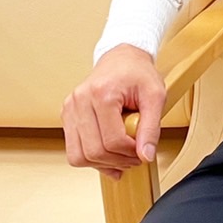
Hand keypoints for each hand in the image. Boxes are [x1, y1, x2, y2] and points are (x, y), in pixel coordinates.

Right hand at [62, 45, 166, 180]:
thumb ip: (152, 127)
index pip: (112, 141)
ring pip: (78, 156)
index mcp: (101, 94)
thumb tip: (146, 155)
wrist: (122, 59)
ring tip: (120, 155)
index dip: (130, 154)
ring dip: (102, 163)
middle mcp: (80, 101)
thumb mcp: (155, 96)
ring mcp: (70, 109)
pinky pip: (73, 151)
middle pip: (94, 152)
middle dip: (117, 161)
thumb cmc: (137, 73)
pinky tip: (107, 154)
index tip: (141, 152)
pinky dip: (91, 159)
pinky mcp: (66, 116)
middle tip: (133, 156)